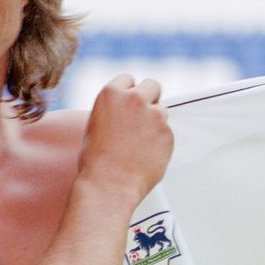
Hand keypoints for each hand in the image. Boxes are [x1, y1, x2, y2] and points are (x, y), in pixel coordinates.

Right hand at [79, 74, 173, 201]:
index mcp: (111, 94)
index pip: (127, 79)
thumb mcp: (96, 125)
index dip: (129, 92)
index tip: (129, 103)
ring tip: (139, 146)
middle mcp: (134, 99)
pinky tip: (145, 157)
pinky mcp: (167, 133)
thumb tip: (128, 109)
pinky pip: (166, 133)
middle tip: (144, 116)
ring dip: (155, 122)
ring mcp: (154, 115)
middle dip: (150, 98)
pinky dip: (159, 142)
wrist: (109, 184)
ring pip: (161, 110)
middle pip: (152, 85)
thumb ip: (115, 110)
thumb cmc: (96, 160)